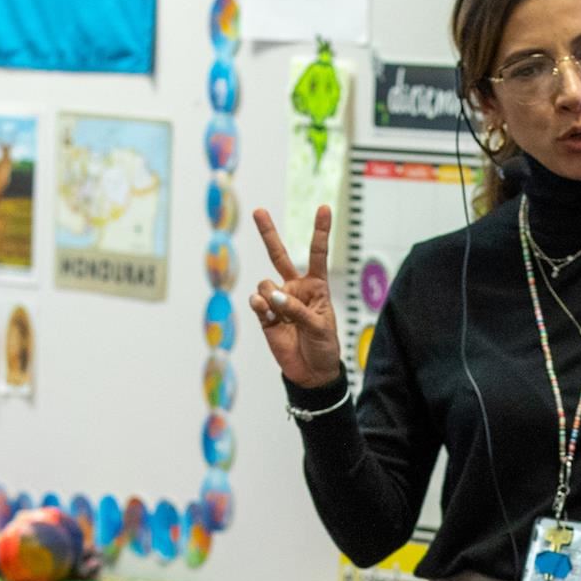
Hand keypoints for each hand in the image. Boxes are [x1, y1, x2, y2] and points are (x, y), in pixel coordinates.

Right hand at [250, 205, 343, 389]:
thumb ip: (296, 309)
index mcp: (316, 287)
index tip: (324, 207)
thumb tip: (272, 296)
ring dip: (269, 294)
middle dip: (268, 233)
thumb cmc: (324, 347)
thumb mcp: (318, 327)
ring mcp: (278, 302)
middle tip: (258, 211)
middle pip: (279, 255)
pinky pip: (257, 302)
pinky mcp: (265, 317)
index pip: (317, 254)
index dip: (319, 231)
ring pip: (265, 284)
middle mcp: (295, 289)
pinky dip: (258, 303)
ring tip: (278, 311)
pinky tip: (263, 309)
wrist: (312, 373)